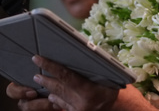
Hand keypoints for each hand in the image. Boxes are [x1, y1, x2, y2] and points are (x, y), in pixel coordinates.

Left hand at [6, 55, 157, 110]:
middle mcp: (81, 104)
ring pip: (58, 99)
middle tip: (36, 71)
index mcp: (89, 92)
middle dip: (46, 79)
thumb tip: (80, 53)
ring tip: (40, 80)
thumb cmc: (117, 89)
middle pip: (58, 88)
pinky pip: (63, 107)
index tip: (38, 59)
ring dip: (49, 89)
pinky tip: (52, 95)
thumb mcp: (109, 76)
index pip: (65, 76)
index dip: (50, 66)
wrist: (122, 110)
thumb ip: (93, 68)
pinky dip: (56, 100)